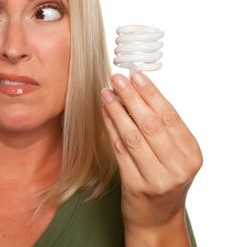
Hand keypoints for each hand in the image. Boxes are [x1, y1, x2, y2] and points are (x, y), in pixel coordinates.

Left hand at [101, 73, 201, 241]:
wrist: (157, 218)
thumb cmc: (164, 180)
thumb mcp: (173, 155)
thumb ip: (162, 129)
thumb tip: (138, 92)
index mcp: (191, 154)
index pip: (170, 116)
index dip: (151, 94)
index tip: (136, 76)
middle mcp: (177, 167)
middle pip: (151, 124)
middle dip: (131, 97)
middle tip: (117, 79)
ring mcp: (157, 178)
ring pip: (133, 135)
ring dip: (117, 110)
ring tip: (106, 93)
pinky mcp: (135, 185)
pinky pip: (119, 150)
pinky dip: (110, 128)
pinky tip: (104, 113)